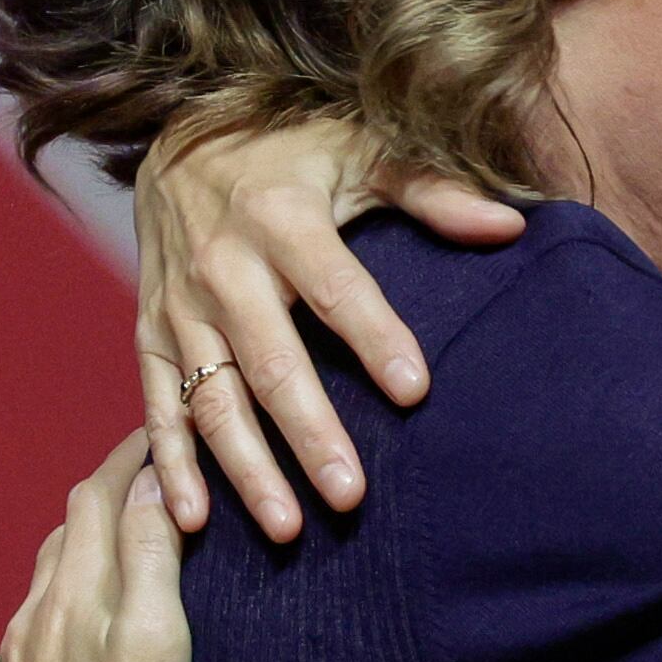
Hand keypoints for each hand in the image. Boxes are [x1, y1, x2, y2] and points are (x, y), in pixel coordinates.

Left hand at [0, 439, 203, 661]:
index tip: (157, 434)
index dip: (123, 462)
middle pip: (58, 547)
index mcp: (65, 599)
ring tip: (113, 569)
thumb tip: (151, 484)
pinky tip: (70, 659)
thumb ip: (151, 559)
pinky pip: (25, 661)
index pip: (91, 504)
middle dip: (99, 510)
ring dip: (74, 572)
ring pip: (37, 604)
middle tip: (143, 490)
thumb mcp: (158, 641)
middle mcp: (24, 630)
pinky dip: (53, 635)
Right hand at [138, 117, 520, 541]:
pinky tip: (196, 522)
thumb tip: (512, 226)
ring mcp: (178, 308)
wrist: (176, 133)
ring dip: (246, 468)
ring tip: (289, 529)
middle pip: (271, 363)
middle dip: (309, 433)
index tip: (415, 392)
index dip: (374, 339)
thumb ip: (432, 191)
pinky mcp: (150, 335)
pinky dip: (171, 466)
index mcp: (281, 220)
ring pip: (212, 400)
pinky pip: (157, 407)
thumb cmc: (292, 146)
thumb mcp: (362, 147)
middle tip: (351, 497)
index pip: (336, 290)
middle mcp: (222, 269)